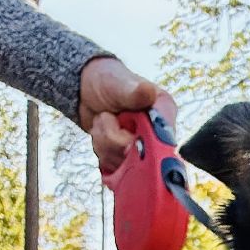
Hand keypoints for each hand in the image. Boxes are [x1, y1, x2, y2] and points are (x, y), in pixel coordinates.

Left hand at [78, 57, 176, 173]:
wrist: (86, 89)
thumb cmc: (107, 81)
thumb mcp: (119, 83)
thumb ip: (134, 91)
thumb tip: (148, 91)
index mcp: (164, 115)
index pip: (164, 140)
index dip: (145, 144)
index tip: (127, 139)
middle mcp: (157, 135)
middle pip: (143, 157)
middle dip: (116, 142)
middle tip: (106, 119)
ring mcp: (142, 148)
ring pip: (126, 164)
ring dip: (105, 145)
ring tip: (102, 122)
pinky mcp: (127, 158)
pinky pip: (115, 169)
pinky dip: (102, 153)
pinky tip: (100, 136)